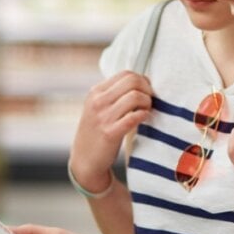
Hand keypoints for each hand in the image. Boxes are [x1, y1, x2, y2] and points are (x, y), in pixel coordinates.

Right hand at [70, 71, 152, 189]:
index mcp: (96, 92)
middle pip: (133, 81)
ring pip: (135, 97)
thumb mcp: (98, 107)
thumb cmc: (97, 132)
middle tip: (148, 102)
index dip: (142, 81)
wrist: (85, 160)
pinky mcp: (109, 133)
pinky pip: (133, 117)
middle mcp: (97, 101)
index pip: (126, 74)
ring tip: (146, 111)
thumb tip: (143, 82)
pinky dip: (143, 116)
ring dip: (147, 103)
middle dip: (147, 90)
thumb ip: (114, 94)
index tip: (146, 92)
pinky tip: (144, 119)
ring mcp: (102, 117)